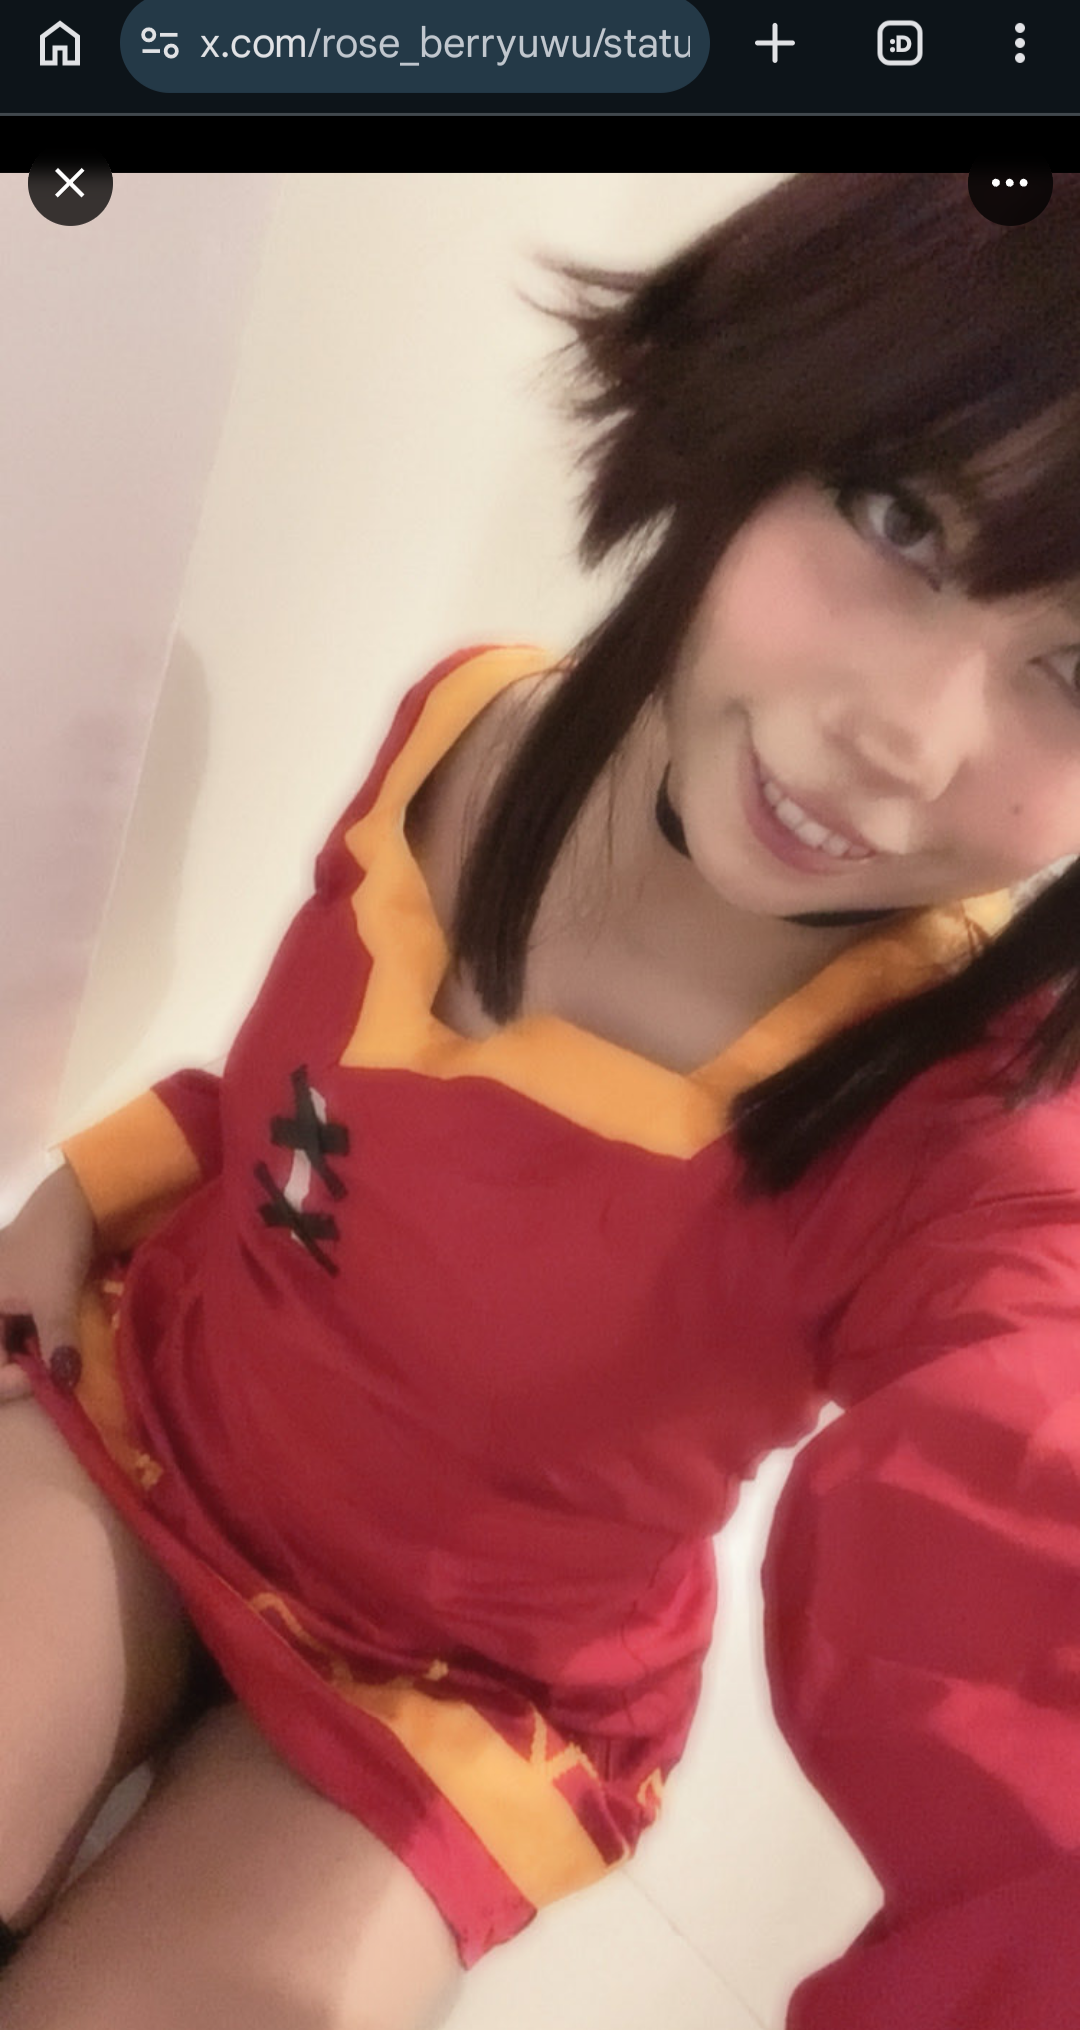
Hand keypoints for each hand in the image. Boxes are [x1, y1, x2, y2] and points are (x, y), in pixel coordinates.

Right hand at [0, 1164, 96, 1401]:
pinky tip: (60, 1351)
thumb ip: (57, 1342)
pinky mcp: (15, 1301)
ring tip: (59, 1366)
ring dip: (31, 1360)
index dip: (8, 1381)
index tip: (43, 1380)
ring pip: (9, 1345)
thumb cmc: (54, 1243)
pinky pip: (19, 1333)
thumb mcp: (55, 1296)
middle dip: (18, 1373)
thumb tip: (64, 1383)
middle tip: (53, 1378)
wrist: (74, 1200)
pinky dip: (39, 1344)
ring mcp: (0, 1304)